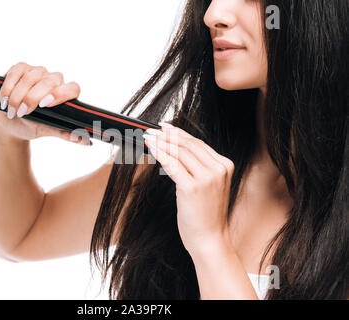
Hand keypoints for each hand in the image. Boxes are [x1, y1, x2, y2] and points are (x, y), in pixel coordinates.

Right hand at [0, 62, 90, 144]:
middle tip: (22, 113)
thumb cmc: (33, 125)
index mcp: (66, 94)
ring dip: (18, 95)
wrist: (11, 123)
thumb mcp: (48, 130)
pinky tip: (5, 99)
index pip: (72, 88)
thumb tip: (86, 142)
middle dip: (32, 98)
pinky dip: (8, 86)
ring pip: (31, 77)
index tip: (46, 105)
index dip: (61, 94)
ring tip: (12, 111)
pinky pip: (16, 72)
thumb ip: (65, 133)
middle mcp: (54, 80)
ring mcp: (38, 72)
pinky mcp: (21, 68)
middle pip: (49, 81)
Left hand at [143, 122, 233, 253]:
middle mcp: (218, 169)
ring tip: (148, 137)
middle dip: (167, 135)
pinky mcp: (192, 188)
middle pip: (188, 144)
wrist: (209, 239)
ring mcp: (207, 178)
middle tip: (152, 130)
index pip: (198, 143)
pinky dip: (160, 153)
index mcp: (224, 166)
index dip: (179, 133)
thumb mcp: (208, 186)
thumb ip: (198, 167)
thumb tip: (175, 149)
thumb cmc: (205, 215)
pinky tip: (151, 148)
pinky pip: (172, 164)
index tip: (165, 127)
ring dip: (161, 142)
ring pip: (180, 152)